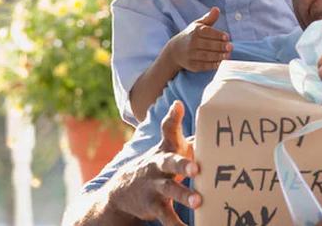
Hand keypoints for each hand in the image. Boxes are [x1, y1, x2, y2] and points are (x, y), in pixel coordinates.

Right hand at [108, 101, 200, 224]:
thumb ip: (183, 133)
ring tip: (198, 202)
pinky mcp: (154, 206)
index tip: (178, 106)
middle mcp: (158, 165)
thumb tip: (190, 110)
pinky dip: (177, 224)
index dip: (172, 117)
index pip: (167, 129)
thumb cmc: (158, 165)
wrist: (122, 191)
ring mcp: (154, 186)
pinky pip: (167, 217)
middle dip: (182, 164)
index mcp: (166, 149)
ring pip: (170, 190)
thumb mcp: (167, 148)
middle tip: (196, 169)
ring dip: (184, 195)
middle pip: (169, 162)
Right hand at [169, 7, 231, 71]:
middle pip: (208, 45)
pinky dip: (213, 65)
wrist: (175, 51)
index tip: (227, 37)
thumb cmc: (191, 35)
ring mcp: (191, 55)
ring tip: (228, 55)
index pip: (207, 32)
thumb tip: (216, 9)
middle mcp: (191, 43)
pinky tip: (221, 63)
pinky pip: (204, 66)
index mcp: (195, 31)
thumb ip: (209, 18)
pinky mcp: (192, 65)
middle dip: (220, 46)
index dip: (217, 35)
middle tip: (231, 47)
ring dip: (218, 56)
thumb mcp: (198, 25)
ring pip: (206, 56)